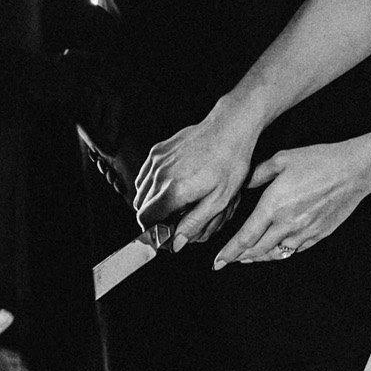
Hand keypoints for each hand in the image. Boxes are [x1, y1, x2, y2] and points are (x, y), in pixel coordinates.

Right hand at [134, 100, 260, 250]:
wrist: (229, 128)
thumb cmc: (230, 162)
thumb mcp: (220, 200)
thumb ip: (194, 223)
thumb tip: (176, 243)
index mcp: (174, 190)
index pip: (146, 219)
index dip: (154, 229)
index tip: (166, 231)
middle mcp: (160, 175)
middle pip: (141, 207)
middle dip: (155, 216)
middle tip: (177, 216)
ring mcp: (157, 161)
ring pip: (141, 191)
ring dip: (153, 201)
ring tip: (177, 200)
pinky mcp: (158, 150)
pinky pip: (145, 175)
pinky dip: (152, 184)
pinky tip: (172, 183)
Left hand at [216, 142, 370, 270]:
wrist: (353, 171)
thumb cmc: (319, 161)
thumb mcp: (282, 159)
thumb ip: (258, 173)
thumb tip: (243, 183)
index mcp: (273, 206)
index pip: (245, 237)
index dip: (229, 252)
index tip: (218, 261)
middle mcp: (287, 224)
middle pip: (257, 250)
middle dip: (239, 258)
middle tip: (227, 261)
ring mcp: (303, 232)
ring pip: (275, 254)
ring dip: (258, 258)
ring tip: (247, 258)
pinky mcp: (317, 235)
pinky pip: (294, 250)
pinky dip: (280, 253)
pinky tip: (274, 250)